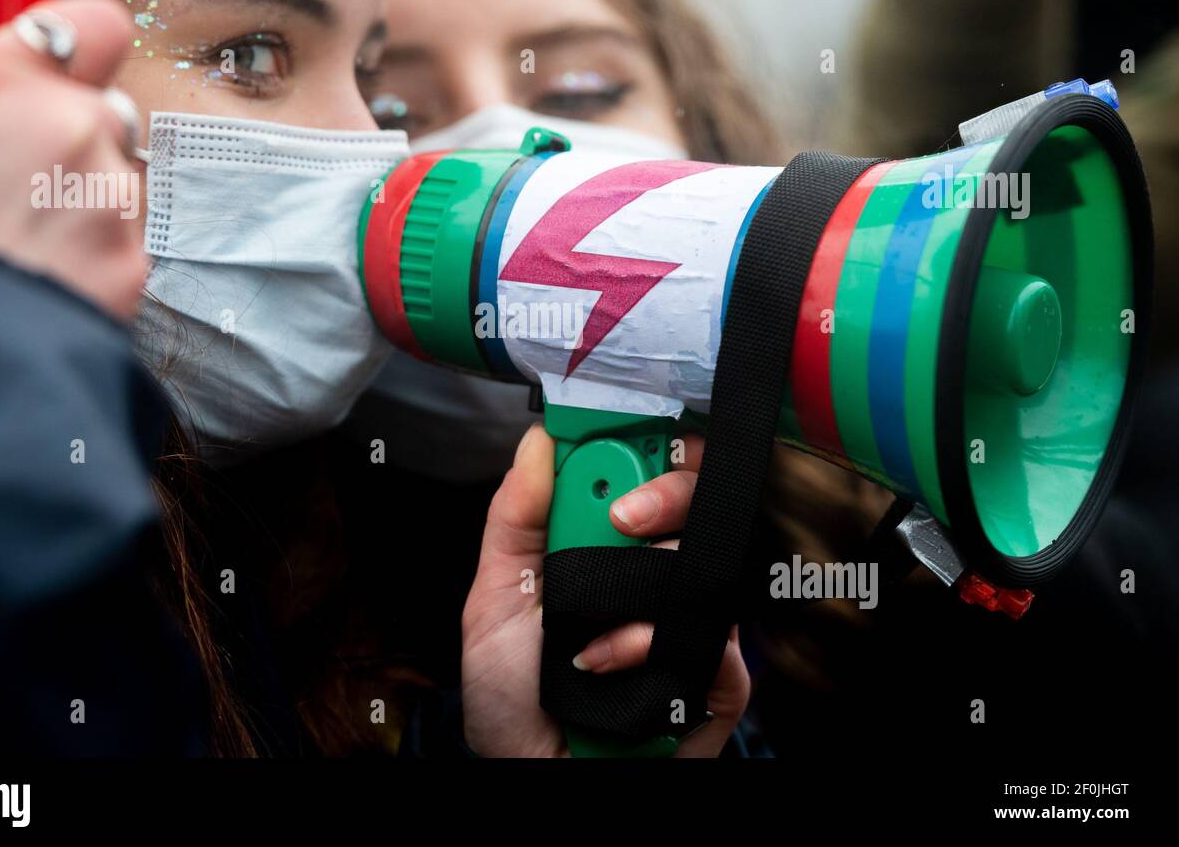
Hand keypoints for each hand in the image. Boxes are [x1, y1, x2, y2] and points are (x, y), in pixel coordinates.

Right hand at [0, 0, 144, 318]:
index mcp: (5, 82)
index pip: (96, 23)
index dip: (79, 48)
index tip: (53, 69)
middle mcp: (73, 127)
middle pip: (105, 110)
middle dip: (70, 137)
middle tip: (6, 182)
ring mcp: (111, 197)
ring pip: (117, 180)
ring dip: (84, 200)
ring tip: (16, 241)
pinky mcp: (135, 261)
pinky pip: (125, 241)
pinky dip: (95, 255)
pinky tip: (40, 276)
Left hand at [461, 425, 750, 756]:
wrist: (535, 775)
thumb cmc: (515, 696)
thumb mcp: (493, 599)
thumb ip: (515, 518)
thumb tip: (538, 440)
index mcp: (606, 543)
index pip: (645, 467)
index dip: (643, 440)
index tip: (619, 436)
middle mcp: (655, 572)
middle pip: (698, 497)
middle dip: (667, 490)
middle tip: (625, 516)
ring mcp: (690, 619)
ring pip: (705, 558)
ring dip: (639, 582)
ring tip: (584, 626)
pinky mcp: (717, 673)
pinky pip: (708, 631)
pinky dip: (646, 642)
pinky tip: (602, 665)